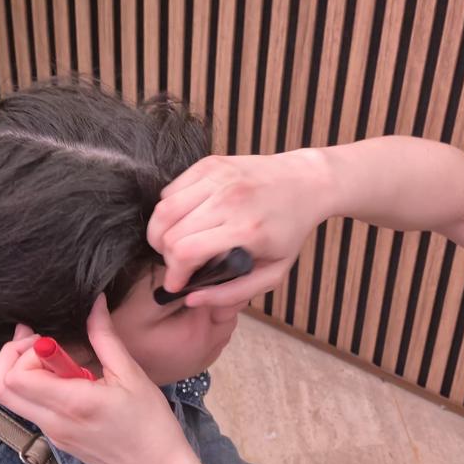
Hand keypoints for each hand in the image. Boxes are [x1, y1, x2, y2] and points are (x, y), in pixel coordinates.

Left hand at [0, 297, 198, 463]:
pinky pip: (30, 410)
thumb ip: (105, 338)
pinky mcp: (57, 440)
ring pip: (11, 400)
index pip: (16, 376)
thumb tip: (95, 304)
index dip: (24, 351)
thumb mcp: (132, 375)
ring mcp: (52, 435)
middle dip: (10, 358)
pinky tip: (66, 381)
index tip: (51, 341)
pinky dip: (36, 388)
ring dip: (22, 373)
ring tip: (54, 361)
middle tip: (37, 345)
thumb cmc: (151, 424)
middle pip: (0, 388)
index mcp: (72, 404)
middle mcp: (54, 422)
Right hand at [147, 149, 334, 306]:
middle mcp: (230, 200)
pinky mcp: (209, 164)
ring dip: (159, 234)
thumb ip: (233, 293)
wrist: (304, 183)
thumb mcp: (274, 273)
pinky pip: (170, 190)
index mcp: (247, 229)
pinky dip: (167, 210)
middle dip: (165, 257)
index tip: (176, 284)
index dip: (174, 274)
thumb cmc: (289, 231)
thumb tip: (192, 300)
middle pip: (170, 233)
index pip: (186, 252)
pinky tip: (181, 221)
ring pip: (164, 210)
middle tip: (177, 266)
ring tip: (172, 246)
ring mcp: (218, 178)